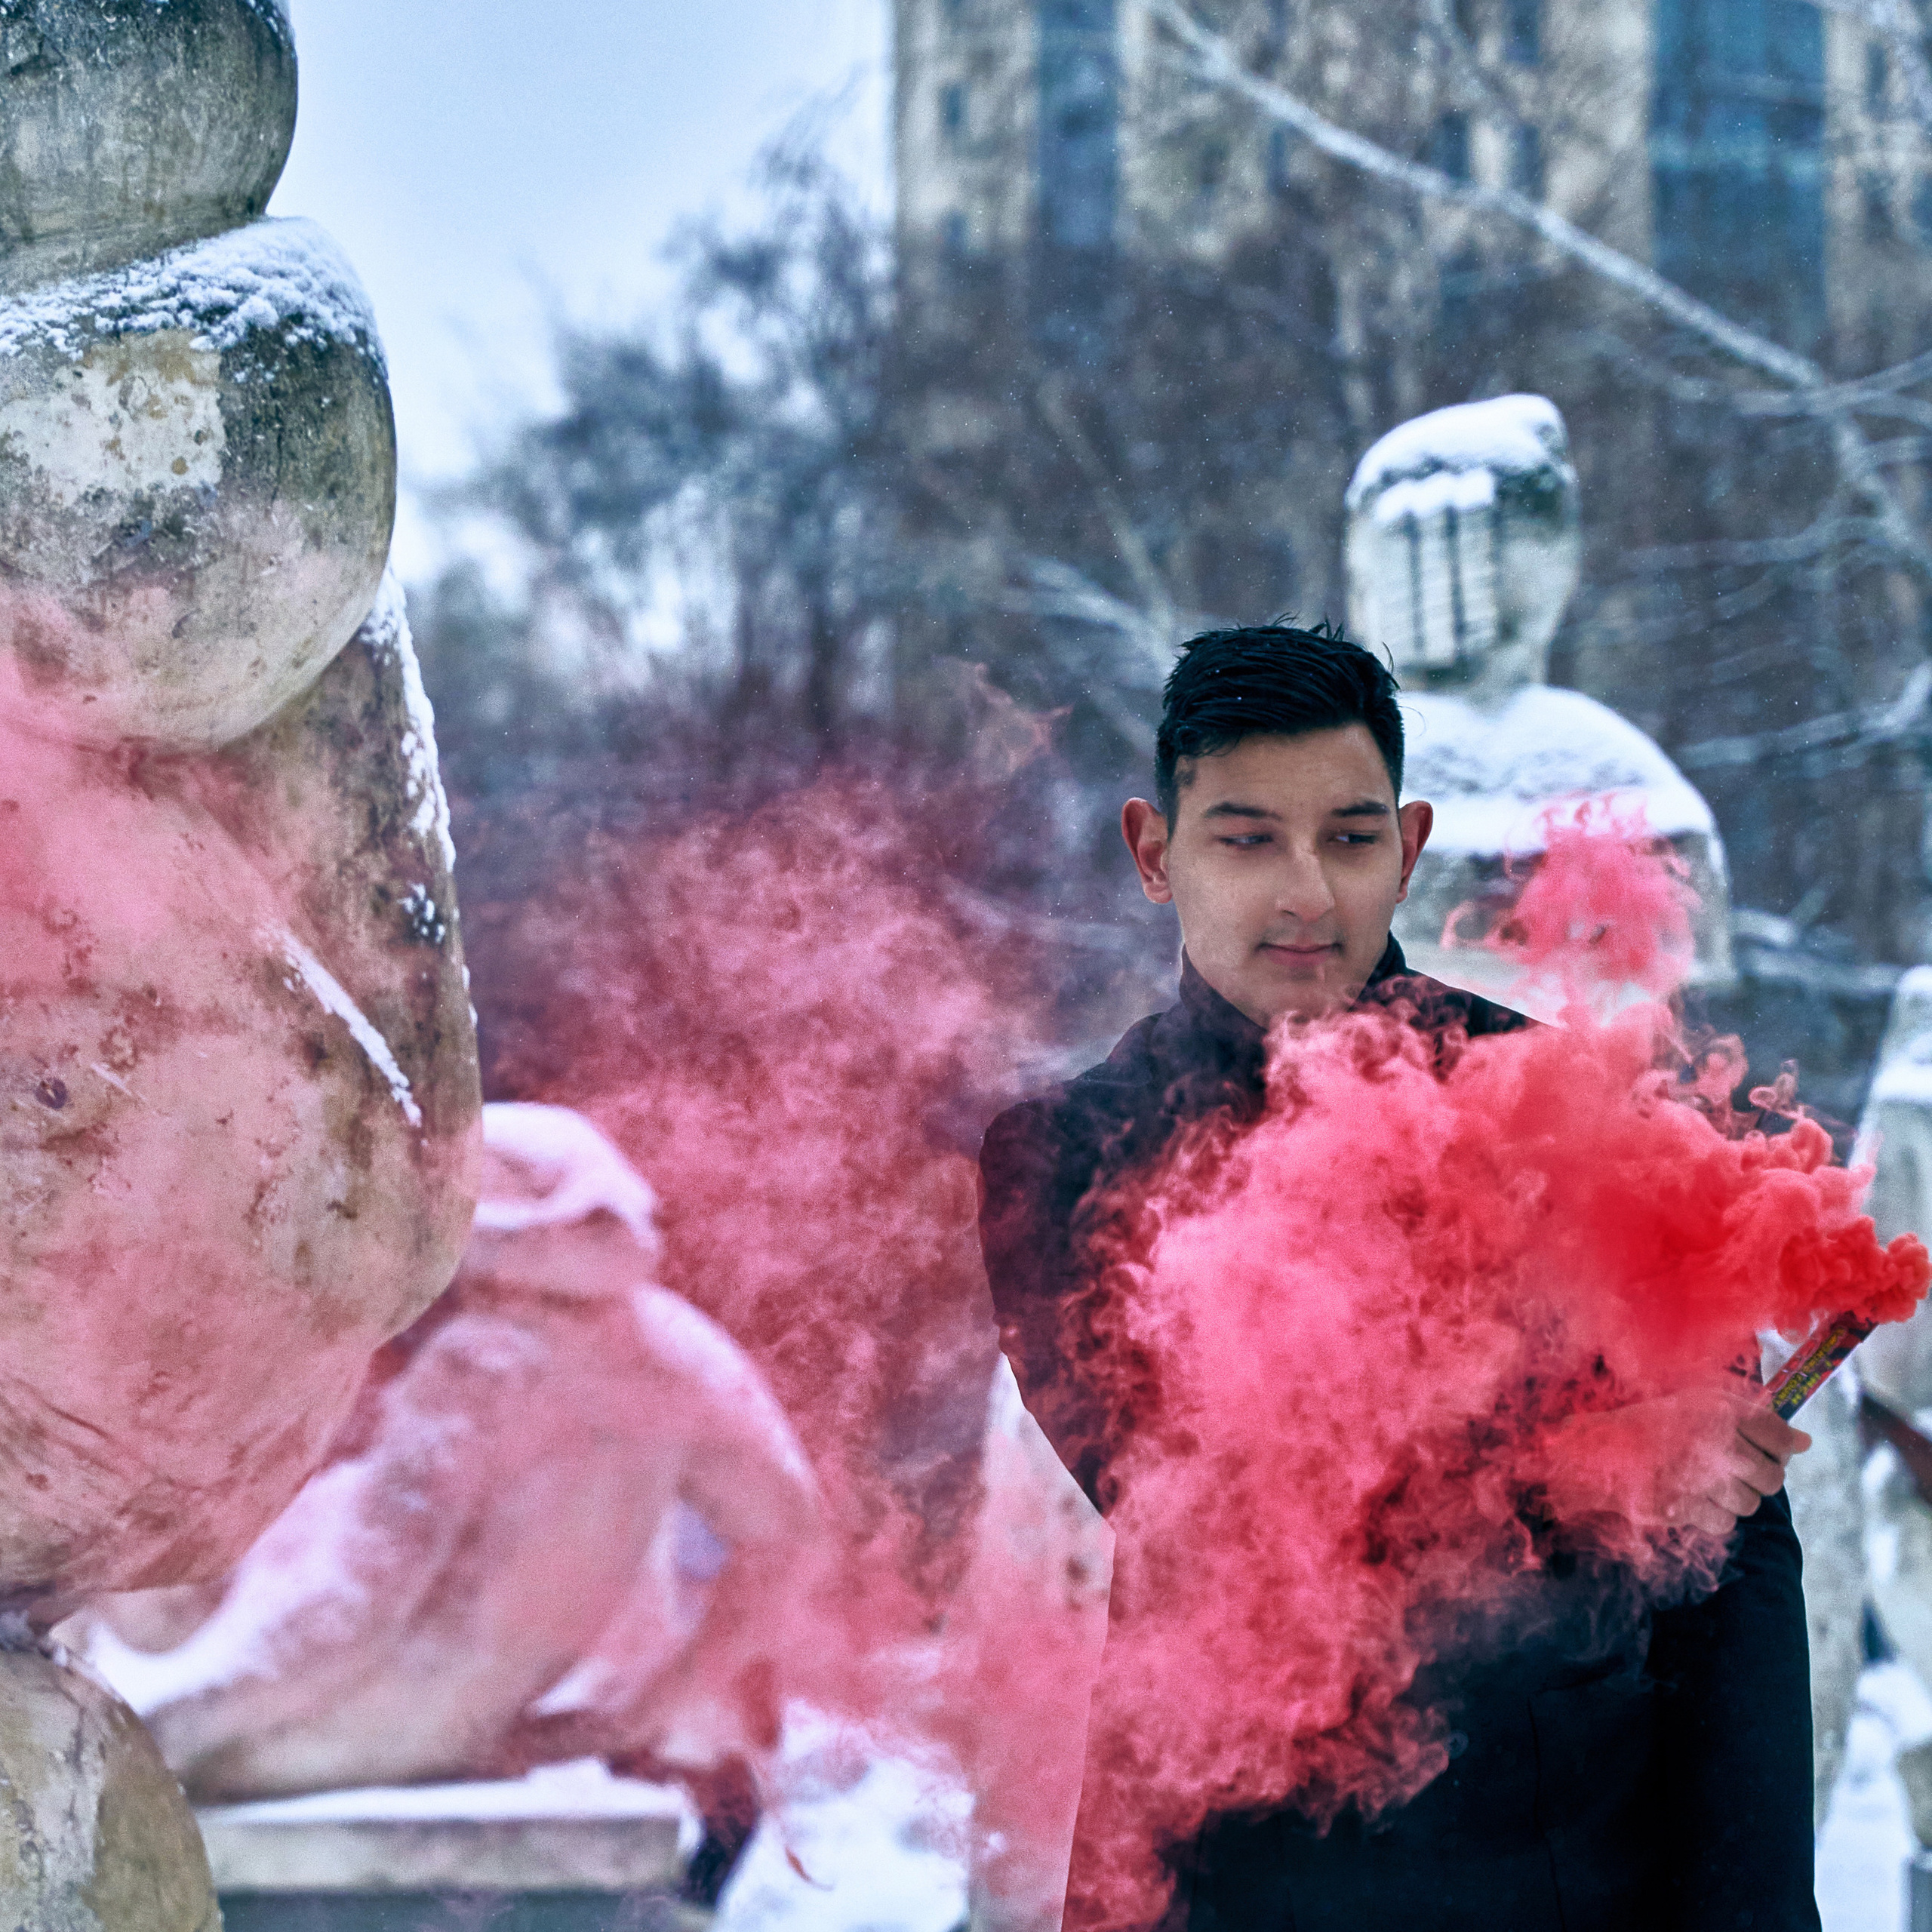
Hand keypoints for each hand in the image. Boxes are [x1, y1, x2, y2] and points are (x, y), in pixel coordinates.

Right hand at [1538, 1387, 1811, 1541]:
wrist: (1599, 1451)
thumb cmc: (1653, 1423)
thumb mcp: (1697, 1402)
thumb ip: (1752, 1415)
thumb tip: (1806, 1443)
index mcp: (1718, 1408)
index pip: (1780, 1436)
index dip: (1782, 1449)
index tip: (1770, 1451)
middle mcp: (1714, 1441)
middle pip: (1773, 1477)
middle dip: (1760, 1477)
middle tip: (1736, 1469)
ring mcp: (1699, 1477)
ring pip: (1751, 1503)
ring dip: (1734, 1497)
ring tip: (1708, 1482)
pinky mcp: (1684, 1508)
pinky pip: (1726, 1522)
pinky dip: (1714, 1514)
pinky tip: (1693, 1497)